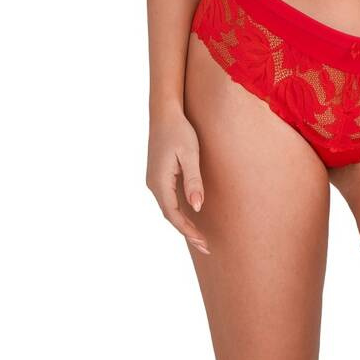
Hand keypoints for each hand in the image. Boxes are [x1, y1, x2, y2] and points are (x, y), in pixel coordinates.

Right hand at [146, 108, 209, 254]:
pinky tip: (190, 215)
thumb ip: (193, 181)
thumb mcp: (190, 154)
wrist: (164, 113)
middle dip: (187, 231)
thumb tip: (197, 208)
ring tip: (200, 236)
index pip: (174, 216)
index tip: (204, 243)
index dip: (189, 231)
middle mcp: (153, 184)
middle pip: (170, 215)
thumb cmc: (179, 131)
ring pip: (168, 208)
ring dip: (183, 223)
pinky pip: (168, 199)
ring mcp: (154, 180)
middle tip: (206, 246)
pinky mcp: (158, 175)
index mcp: (159, 182)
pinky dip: (178, 211)